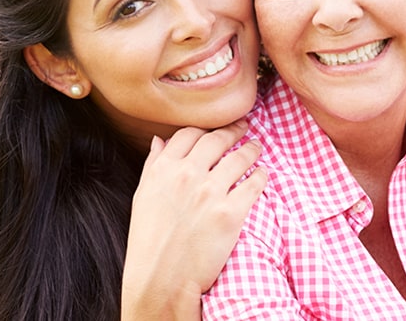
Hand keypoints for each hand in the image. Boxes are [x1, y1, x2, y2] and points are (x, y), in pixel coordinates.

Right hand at [121, 120, 266, 319]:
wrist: (162, 280)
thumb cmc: (149, 240)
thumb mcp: (143, 196)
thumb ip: (153, 164)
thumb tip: (160, 140)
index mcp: (164, 169)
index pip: (190, 133)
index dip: (206, 126)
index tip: (217, 126)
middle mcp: (187, 174)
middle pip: (218, 139)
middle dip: (234, 130)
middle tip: (244, 127)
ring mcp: (210, 192)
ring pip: (240, 156)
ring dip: (252, 149)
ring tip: (256, 147)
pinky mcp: (231, 212)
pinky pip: (254, 183)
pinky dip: (261, 175)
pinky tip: (263, 174)